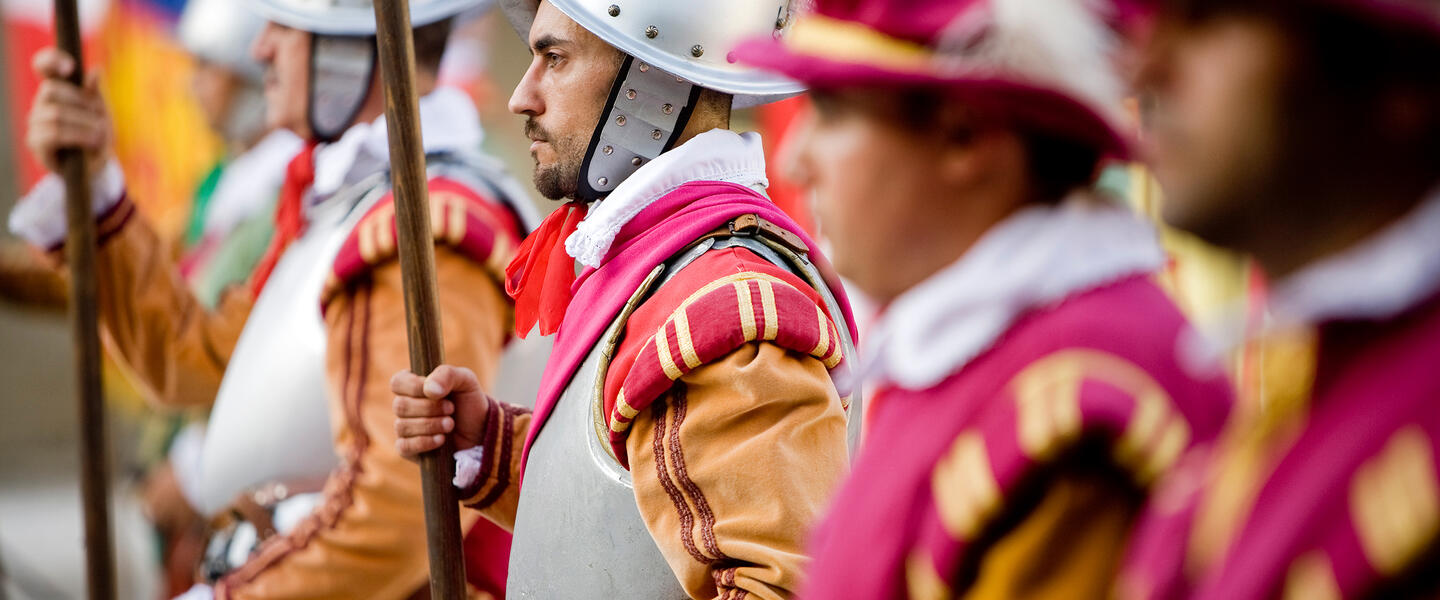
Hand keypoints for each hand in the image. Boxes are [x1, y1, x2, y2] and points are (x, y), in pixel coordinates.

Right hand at [26, 48, 111, 177]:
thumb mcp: (102, 113)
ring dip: (84, 123)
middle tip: (100, 118)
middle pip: (50, 89)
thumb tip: (95, 70)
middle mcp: (42, 103)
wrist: (96, 167)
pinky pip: (53, 133)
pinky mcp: (36, 142)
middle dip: (80, 102)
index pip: (43, 66)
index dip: (51, 60)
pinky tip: (92, 141)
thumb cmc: (97, 135)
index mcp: (58, 89)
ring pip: (55, 113)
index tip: (70, 67)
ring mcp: (36, 122)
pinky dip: (77, 136)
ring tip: (101, 133)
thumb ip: (96, 94)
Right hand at [391, 365, 488, 460]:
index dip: (415, 387)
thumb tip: (429, 389)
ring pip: (402, 426)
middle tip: (451, 409)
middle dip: (430, 408)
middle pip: (400, 406)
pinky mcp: (407, 449)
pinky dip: (424, 442)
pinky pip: (404, 446)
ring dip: (430, 425)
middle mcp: (404, 406)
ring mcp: (404, 428)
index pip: (397, 382)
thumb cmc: (469, 402)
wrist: (480, 432)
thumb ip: (447, 375)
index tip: (438, 392)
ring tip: (450, 424)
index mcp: (413, 385)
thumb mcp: (466, 380)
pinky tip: (441, 439)